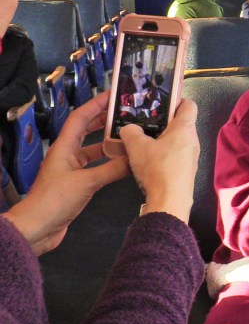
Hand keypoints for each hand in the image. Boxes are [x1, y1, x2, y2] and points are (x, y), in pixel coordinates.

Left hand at [3, 92, 129, 254]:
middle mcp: (67, 154)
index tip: (114, 95)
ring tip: (129, 135)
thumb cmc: (55, 200)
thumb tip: (136, 158)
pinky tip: (123, 162)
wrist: (38, 228)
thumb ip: (113, 169)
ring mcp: (72, 169)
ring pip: (92, 148)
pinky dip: (109, 162)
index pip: (80, 117)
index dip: (96, 104)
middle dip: (105, 119)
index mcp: (64, 147)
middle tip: (126, 113)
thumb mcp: (87, 182)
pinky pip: (96, 166)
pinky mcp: (77, 183)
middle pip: (86, 130)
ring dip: (108, 141)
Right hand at [120, 99, 198, 223]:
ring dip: (163, 140)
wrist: (169, 201)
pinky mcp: (187, 172)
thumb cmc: (156, 167)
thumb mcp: (136, 146)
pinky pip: (177, 156)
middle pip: (182, 123)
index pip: (189, 104)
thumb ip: (131, 131)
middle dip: (164, 122)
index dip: (176, 100)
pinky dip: (165, 155)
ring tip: (144, 142)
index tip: (160, 103)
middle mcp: (193, 140)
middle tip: (145, 123)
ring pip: (178, 141)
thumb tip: (130, 128)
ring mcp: (192, 157)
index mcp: (185, 128)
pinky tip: (149, 161)